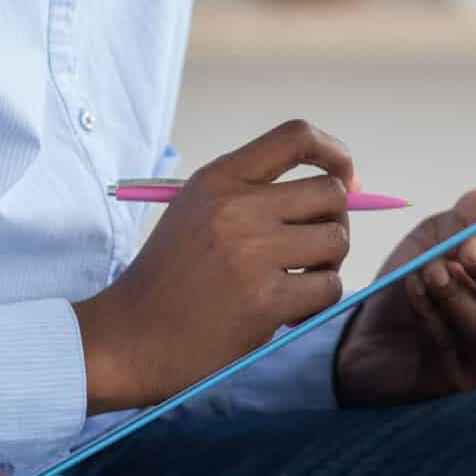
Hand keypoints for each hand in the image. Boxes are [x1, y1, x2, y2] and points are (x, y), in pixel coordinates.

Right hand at [71, 120, 354, 412]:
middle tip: (314, 251)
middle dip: (336, 222)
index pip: (297, 136)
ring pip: (336, 240)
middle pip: (330, 193)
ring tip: (295, 284)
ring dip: (327, 266)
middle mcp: (234, 208)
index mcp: (217, 179)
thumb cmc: (171, 278)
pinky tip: (285, 314)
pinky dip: (317, 303)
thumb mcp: (198, 213)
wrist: (128, 338)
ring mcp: (249, 254)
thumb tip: (346, 189)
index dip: (335, 154)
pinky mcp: (262, 301)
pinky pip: (328, 287)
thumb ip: (257, 195)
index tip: (346, 180)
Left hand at [334, 185, 475, 406]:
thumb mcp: (431, 247)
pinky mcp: (458, 383)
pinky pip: (447, 344)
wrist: (368, 345)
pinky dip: (429, 313)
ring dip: (455, 293)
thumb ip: (461, 222)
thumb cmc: (411, 292)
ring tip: (430, 269)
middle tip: (465, 246)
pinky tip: (411, 289)